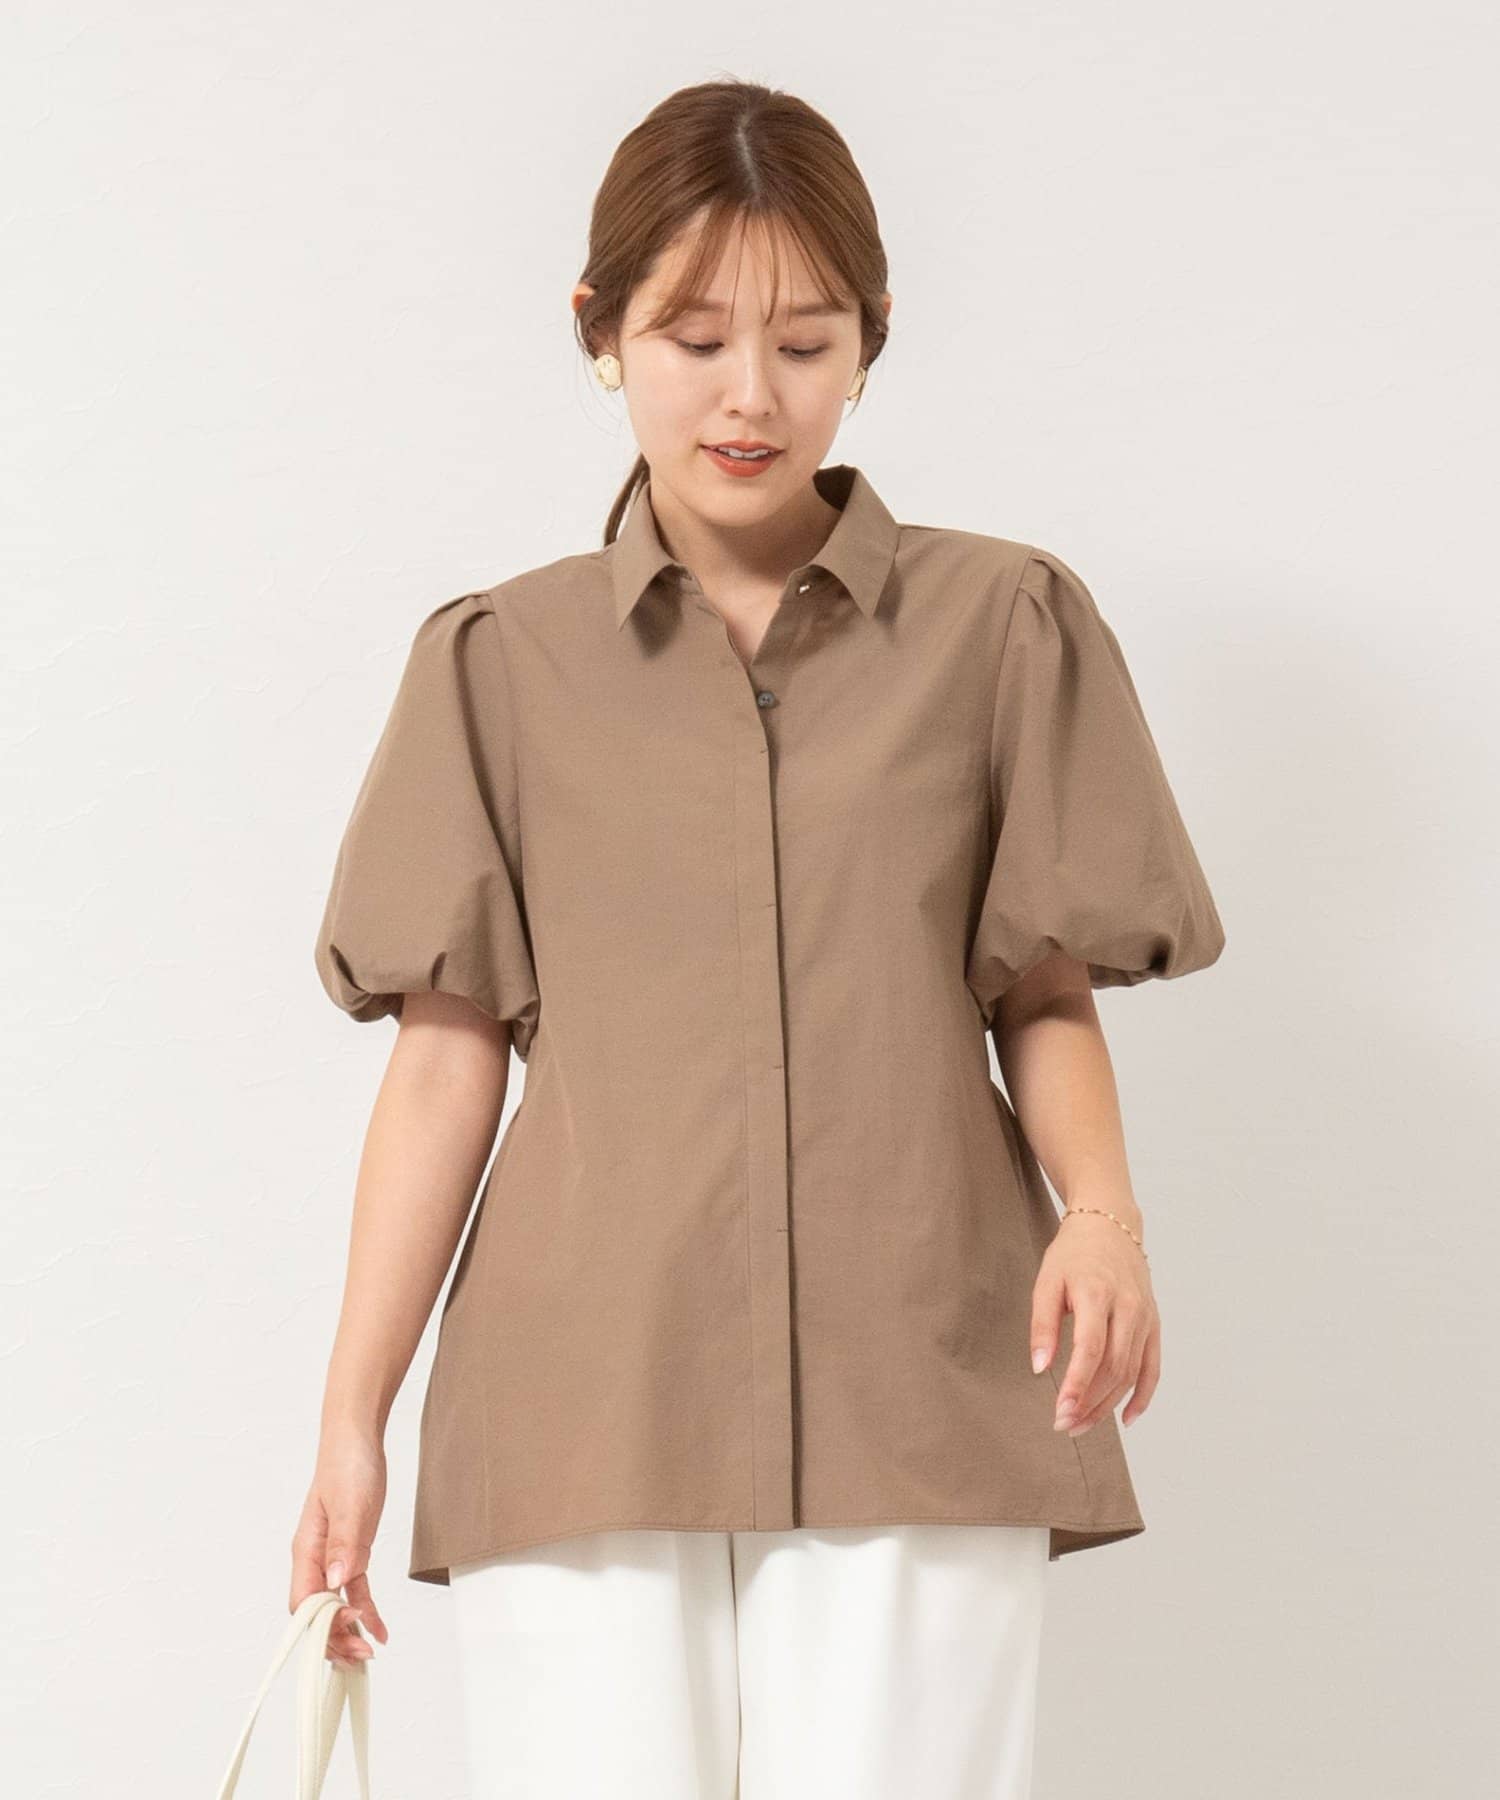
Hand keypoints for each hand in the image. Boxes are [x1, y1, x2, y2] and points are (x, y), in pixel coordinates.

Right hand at [289, 1424, 390, 1668]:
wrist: (357, 1439)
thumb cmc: (348, 1465)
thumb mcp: (351, 1503)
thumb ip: (344, 1543)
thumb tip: (335, 1584)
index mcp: (306, 1550)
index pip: (304, 1603)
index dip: (321, 1625)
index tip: (348, 1633)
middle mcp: (314, 1560)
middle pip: (316, 1613)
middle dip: (334, 1639)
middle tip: (362, 1656)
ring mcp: (331, 1558)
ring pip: (334, 1608)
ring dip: (349, 1632)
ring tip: (369, 1654)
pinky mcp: (350, 1552)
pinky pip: (354, 1591)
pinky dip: (365, 1611)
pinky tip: (380, 1630)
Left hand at [1030, 1208, 1158, 1434]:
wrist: (1110, 1225)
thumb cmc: (1073, 1254)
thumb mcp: (1047, 1281)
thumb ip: (1042, 1325)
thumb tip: (1039, 1368)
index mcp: (1097, 1293)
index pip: (1091, 1349)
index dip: (1077, 1385)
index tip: (1060, 1412)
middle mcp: (1128, 1307)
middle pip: (1113, 1367)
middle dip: (1089, 1402)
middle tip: (1064, 1424)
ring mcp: (1145, 1317)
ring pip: (1132, 1372)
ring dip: (1108, 1405)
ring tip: (1081, 1424)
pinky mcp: (1154, 1324)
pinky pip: (1153, 1367)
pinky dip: (1143, 1396)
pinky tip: (1127, 1419)